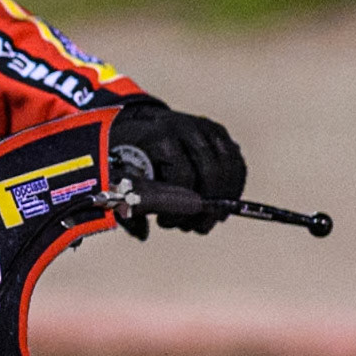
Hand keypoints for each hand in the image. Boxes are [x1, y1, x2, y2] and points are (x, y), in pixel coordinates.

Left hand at [109, 103, 245, 236]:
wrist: (136, 121)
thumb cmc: (126, 150)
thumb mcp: (119, 170)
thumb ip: (128, 201)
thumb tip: (142, 234)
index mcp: (160, 134)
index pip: (183, 174)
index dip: (177, 205)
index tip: (165, 222)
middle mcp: (187, 127)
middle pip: (212, 172)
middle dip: (206, 208)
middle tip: (193, 227)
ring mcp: (206, 128)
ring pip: (229, 168)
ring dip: (222, 202)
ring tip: (205, 222)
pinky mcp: (219, 134)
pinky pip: (236, 165)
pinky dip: (233, 190)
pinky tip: (219, 209)